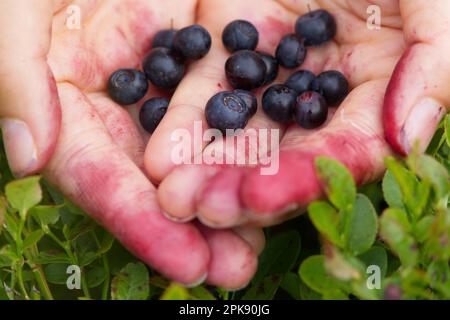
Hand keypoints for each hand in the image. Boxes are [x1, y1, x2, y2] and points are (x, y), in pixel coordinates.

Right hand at [0, 0, 262, 288]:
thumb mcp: (17, 6)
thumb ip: (14, 74)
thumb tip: (27, 158)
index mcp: (70, 94)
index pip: (100, 175)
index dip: (137, 222)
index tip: (184, 266)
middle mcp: (122, 99)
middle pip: (156, 177)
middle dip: (195, 227)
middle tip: (233, 270)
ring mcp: (167, 79)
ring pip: (200, 150)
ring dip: (231, 198)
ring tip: (261, 244)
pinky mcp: (209, 51)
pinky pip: (236, 102)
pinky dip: (254, 142)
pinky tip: (279, 177)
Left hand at [148, 0, 448, 227]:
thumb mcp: (437, 0)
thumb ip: (436, 64)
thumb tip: (406, 138)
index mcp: (375, 93)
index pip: (341, 152)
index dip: (304, 178)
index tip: (262, 200)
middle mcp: (318, 95)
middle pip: (280, 154)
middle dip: (240, 186)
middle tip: (201, 210)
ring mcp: (271, 73)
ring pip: (236, 131)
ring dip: (203, 166)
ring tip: (171, 195)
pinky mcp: (230, 43)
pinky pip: (204, 89)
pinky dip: (182, 123)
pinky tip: (158, 155)